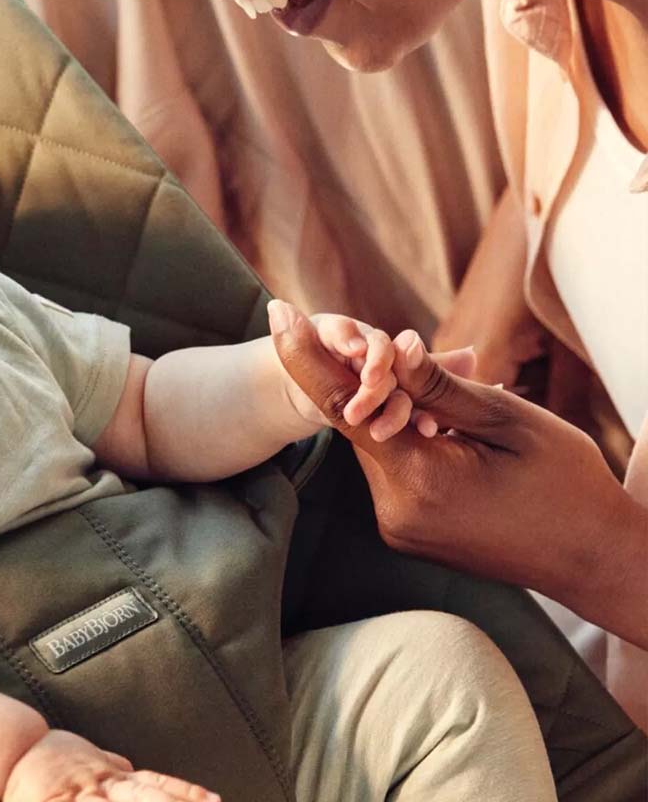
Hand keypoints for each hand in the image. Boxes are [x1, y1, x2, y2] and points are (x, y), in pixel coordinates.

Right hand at [4, 730, 218, 801]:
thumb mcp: (89, 759)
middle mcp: (103, 786)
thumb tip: (131, 768)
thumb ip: (113, 767)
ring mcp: (81, 797)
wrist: (12, 749)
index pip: (158, 784)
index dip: (185, 793)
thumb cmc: (51, 758)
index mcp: (113, 777)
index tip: (214, 800)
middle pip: (145, 796)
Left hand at [269, 301, 646, 646]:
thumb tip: (394, 346)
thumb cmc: (564, 483)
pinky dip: (410, 444)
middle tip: (411, 356)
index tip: (278, 312)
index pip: (340, 405)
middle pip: (362, 425)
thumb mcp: (509, 421)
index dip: (305, 356)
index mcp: (417, 478)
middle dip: (378, 383)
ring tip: (464, 417)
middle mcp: (393, 510)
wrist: (593, 559)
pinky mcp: (407, 533)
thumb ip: (442, 387)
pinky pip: (394, 472)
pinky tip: (458, 441)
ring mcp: (398, 527)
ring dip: (399, 417)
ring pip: (378, 447)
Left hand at [274, 302, 408, 441]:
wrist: (308, 387)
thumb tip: (277, 307)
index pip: (366, 339)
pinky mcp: (394, 407)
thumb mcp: (301, 347)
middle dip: (372, 389)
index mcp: (357, 338)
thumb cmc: (306, 357)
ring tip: (378, 432)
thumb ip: (295, 336)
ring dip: (395, 412)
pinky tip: (426, 431)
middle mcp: (378, 357)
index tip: (354, 352)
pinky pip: (411, 415)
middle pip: (386, 370)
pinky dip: (419, 422)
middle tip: (353, 409)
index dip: (362, 347)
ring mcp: (390, 383)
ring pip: (401, 395)